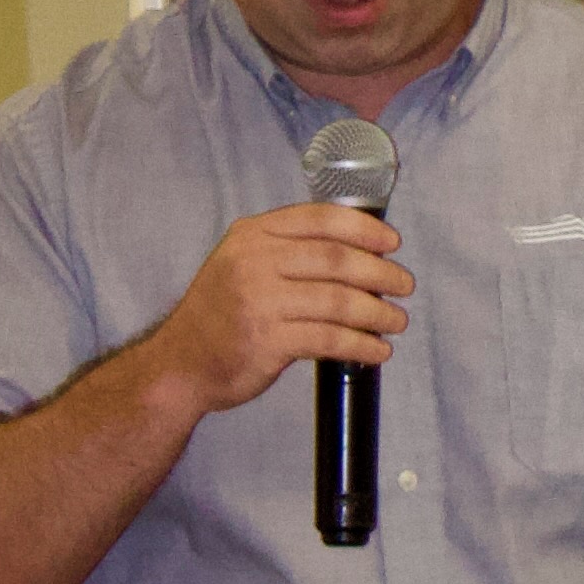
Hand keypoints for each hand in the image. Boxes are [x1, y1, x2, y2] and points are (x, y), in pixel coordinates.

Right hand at [151, 204, 412, 421]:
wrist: (179, 364)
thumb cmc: (220, 316)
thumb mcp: (241, 265)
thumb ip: (286, 253)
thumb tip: (358, 254)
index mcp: (252, 236)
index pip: (318, 219)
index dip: (362, 229)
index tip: (391, 243)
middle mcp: (254, 262)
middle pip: (334, 259)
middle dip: (379, 272)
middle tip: (403, 285)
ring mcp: (259, 302)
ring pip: (337, 301)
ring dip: (376, 312)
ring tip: (397, 321)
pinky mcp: (267, 341)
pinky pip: (328, 339)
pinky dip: (360, 344)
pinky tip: (377, 350)